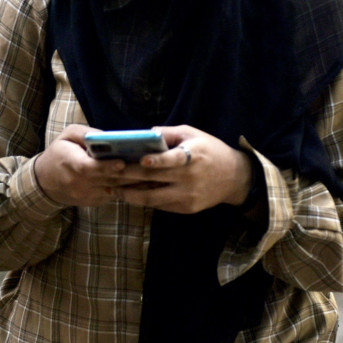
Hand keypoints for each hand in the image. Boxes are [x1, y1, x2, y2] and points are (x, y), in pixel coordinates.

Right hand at [34, 124, 146, 206]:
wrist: (45, 182)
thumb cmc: (59, 153)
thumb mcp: (66, 136)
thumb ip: (86, 134)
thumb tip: (109, 137)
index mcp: (71, 164)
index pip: (89, 168)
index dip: (106, 166)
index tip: (122, 162)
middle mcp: (79, 183)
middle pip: (108, 179)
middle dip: (129, 173)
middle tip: (149, 165)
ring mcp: (87, 195)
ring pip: (115, 189)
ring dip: (134, 182)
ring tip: (153, 172)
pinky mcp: (94, 201)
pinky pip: (114, 195)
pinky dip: (129, 189)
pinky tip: (145, 181)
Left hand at [116, 125, 253, 213]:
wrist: (234, 178)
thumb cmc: (210, 150)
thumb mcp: (193, 134)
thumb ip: (168, 133)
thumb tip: (144, 134)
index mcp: (192, 156)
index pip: (173, 160)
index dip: (157, 161)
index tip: (141, 161)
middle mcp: (189, 178)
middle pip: (154, 179)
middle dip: (129, 177)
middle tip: (108, 173)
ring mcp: (187, 196)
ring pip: (153, 198)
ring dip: (130, 195)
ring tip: (113, 189)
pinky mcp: (186, 208)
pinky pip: (160, 205)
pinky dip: (144, 200)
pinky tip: (130, 195)